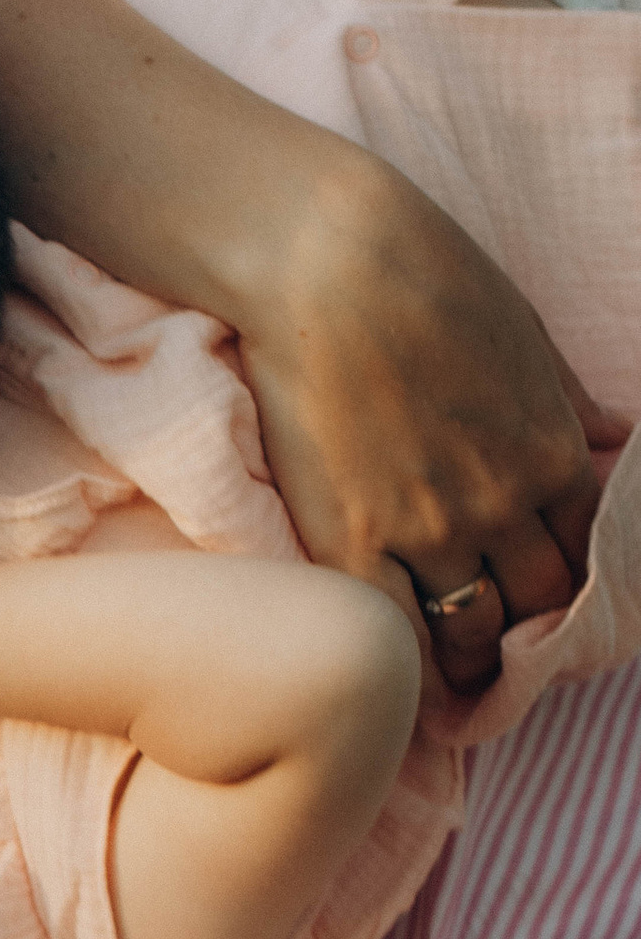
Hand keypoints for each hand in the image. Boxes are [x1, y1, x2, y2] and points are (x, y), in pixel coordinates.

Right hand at [231, 149, 617, 693]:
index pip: (580, 554)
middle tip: (495, 642)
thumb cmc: (426, 277)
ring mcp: (429, 531)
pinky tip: (395, 674)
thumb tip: (617, 436)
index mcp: (553, 453)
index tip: (537, 602)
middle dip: (522, 628)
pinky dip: (403, 667)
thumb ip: (568, 401)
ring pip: (470, 631)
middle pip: (535, 603)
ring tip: (449, 668)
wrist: (328, 264)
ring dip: (467, 655)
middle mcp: (504, 504)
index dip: (562, 589)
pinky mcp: (352, 543)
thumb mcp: (525, 333)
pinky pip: (393, 634)